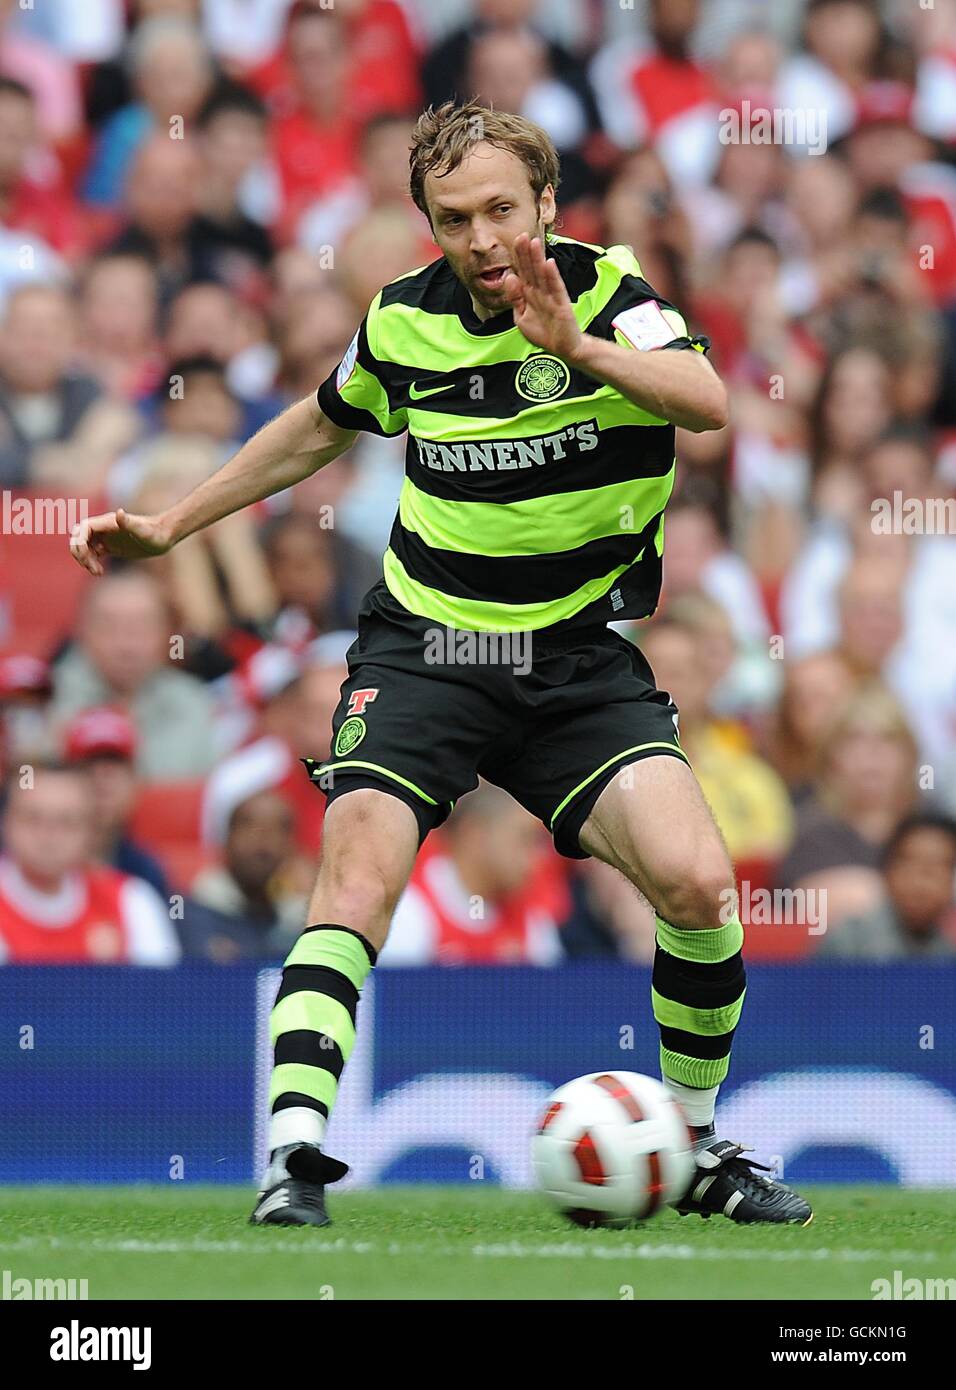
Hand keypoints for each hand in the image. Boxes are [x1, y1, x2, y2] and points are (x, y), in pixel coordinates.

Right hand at [69, 508, 171, 575]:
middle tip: (91, 566)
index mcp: (108, 523)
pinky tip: (100, 572)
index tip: (87, 557)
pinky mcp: (111, 546)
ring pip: (84, 546)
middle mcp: (104, 528)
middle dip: (79, 552)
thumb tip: (118, 513)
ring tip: (97, 572)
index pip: (83, 529)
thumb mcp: (143, 531)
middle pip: (78, 536)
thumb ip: (129, 522)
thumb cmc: (155, 533)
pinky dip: (91, 562)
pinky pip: (93, 553)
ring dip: (85, 559)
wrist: (164, 536)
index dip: (79, 542)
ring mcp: (106, 537)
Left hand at [504, 233, 583, 363]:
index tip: (516, 240)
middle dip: (527, 253)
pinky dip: (552, 277)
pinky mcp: (562, 306)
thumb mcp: (521, 317)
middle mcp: (541, 293)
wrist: (563, 349)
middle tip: (522, 235)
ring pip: (543, 276)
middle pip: (532, 270)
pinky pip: (556, 290)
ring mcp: (552, 298)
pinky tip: (549, 264)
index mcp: (530, 294)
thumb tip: (509, 277)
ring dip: (538, 260)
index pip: (524, 272)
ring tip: (535, 243)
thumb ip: (515, 298)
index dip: (520, 256)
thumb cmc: (543, 333)